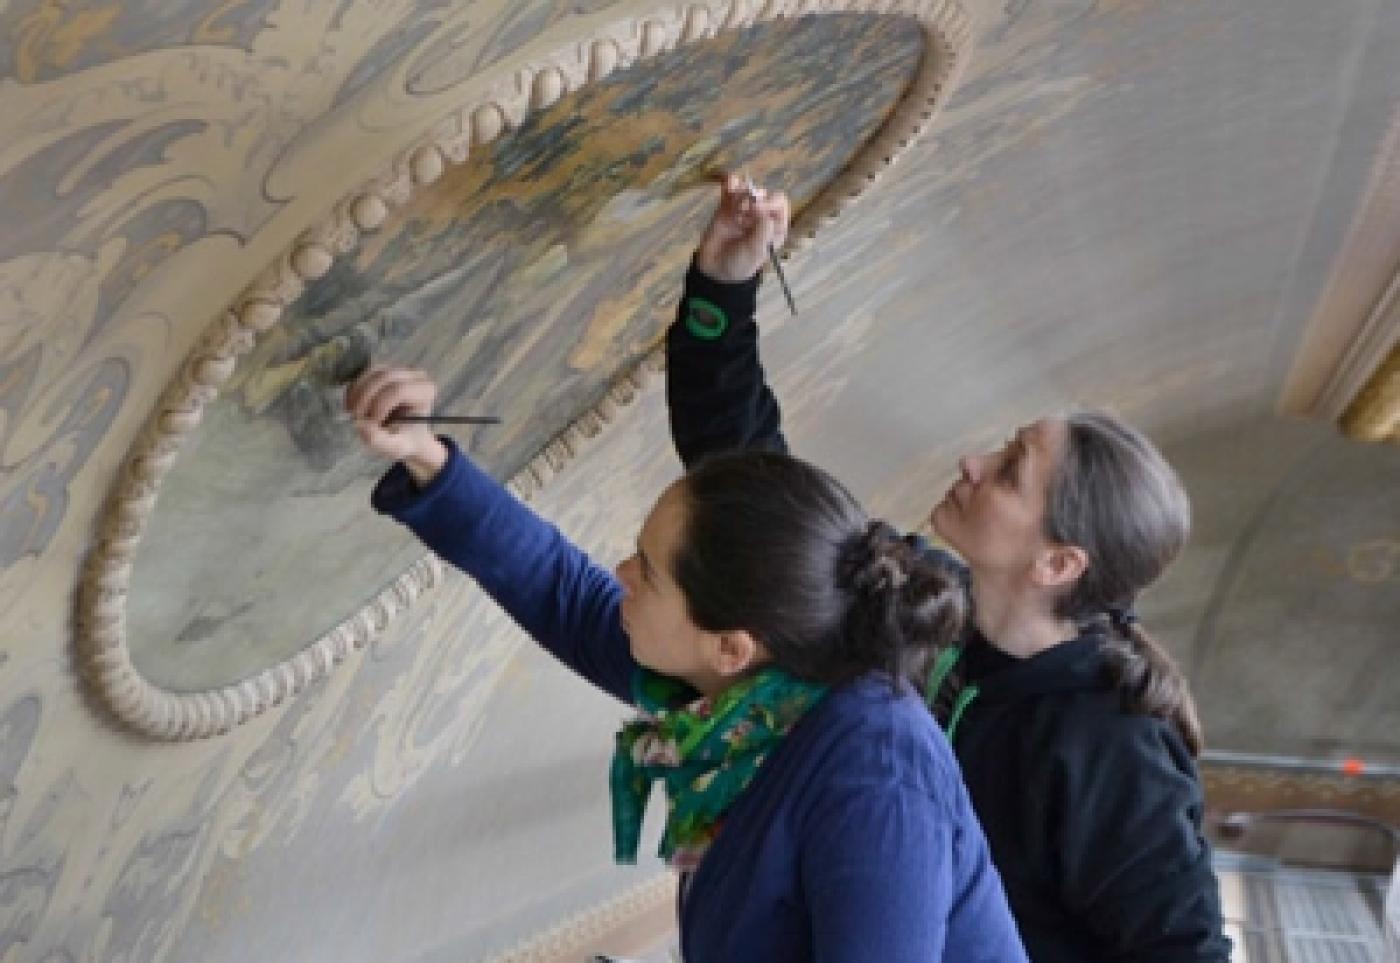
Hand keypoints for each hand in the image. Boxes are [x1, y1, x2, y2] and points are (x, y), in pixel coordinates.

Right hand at [344, 365, 446, 484]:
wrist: (405, 436)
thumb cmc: (405, 440)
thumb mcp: (394, 446)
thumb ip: (379, 440)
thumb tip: (362, 425)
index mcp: (425, 391)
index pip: (399, 390)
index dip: (380, 406)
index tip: (372, 423)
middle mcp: (415, 376)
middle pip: (383, 378)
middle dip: (365, 399)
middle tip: (357, 418)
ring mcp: (398, 370)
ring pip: (371, 374)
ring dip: (357, 394)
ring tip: (354, 414)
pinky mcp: (383, 370)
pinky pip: (363, 375)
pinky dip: (353, 390)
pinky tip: (352, 407)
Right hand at [695, 172, 789, 283]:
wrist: (716, 269)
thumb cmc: (741, 263)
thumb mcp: (757, 249)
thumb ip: (763, 228)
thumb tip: (760, 206)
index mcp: (775, 226)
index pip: (780, 204)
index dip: (770, 202)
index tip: (756, 209)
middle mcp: (761, 215)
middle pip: (763, 194)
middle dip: (754, 197)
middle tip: (743, 210)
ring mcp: (744, 210)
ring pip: (747, 190)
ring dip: (741, 191)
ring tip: (733, 205)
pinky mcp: (727, 207)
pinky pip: (730, 190)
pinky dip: (730, 183)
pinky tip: (727, 182)